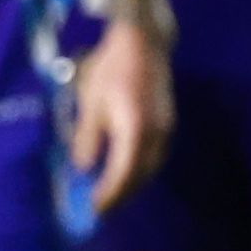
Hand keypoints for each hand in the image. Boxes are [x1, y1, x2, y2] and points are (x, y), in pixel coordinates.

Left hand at [66, 22, 174, 213]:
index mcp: (135, 130)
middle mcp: (156, 133)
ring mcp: (166, 127)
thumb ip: (87, 138)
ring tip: (112, 193)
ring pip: (151, 166)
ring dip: (133, 183)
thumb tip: (82, 167)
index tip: (94, 209)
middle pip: (141, 175)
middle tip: (101, 208)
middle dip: (122, 194)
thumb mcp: (90, 102)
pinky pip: (155, 154)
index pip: (124, 173)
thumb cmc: (111, 68)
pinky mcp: (167, 122)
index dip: (110, 194)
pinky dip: (140, 168)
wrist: (143, 41)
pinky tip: (126, 168)